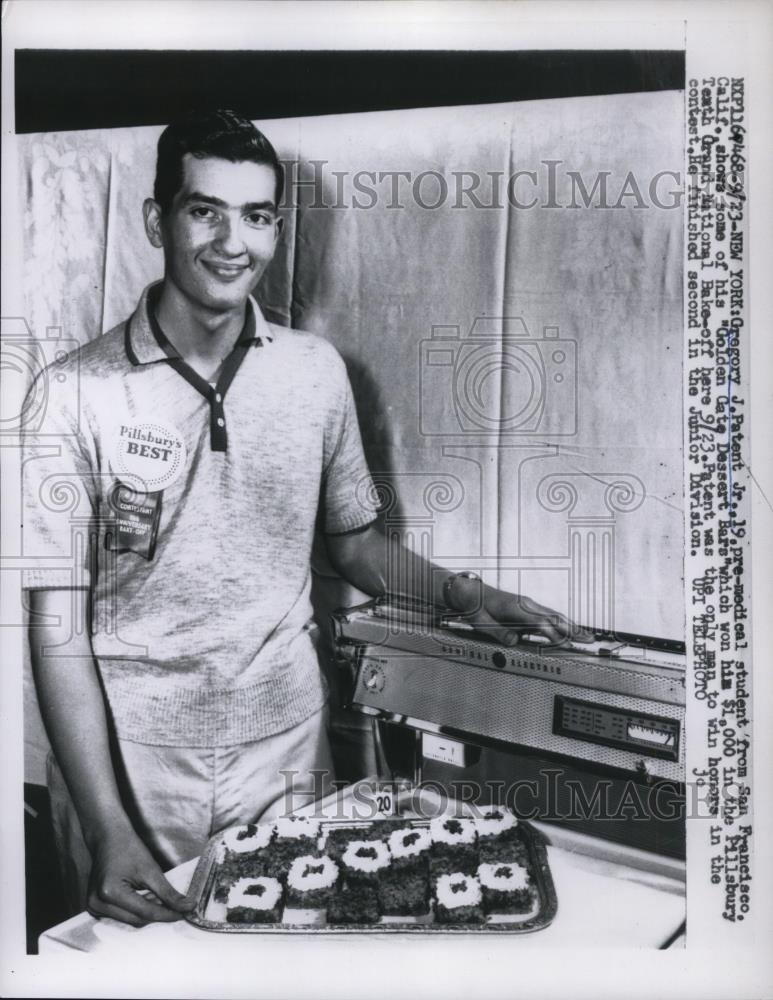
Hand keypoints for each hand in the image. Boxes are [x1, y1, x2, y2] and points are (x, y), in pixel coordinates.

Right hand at [86, 825, 192, 926]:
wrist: (109, 838)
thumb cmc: (128, 849)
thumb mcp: (151, 869)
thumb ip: (168, 892)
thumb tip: (187, 907)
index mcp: (110, 893)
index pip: (145, 912)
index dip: (168, 914)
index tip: (185, 913)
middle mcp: (97, 904)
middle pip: (136, 920)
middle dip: (159, 915)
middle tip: (179, 909)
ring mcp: (94, 907)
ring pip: (130, 921)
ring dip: (148, 914)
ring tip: (164, 903)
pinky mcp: (96, 907)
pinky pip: (122, 917)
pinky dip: (137, 912)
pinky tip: (149, 901)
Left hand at [450, 577, 594, 646]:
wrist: (470, 593)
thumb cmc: (476, 608)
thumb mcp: (482, 623)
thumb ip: (499, 634)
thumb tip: (514, 642)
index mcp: (516, 608)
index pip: (541, 623)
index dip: (555, 635)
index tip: (566, 645)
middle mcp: (526, 605)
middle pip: (555, 617)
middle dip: (573, 629)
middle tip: (589, 639)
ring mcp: (528, 605)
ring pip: (555, 616)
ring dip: (572, 626)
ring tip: (587, 636)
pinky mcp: (527, 608)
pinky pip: (549, 616)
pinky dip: (562, 624)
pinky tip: (570, 631)